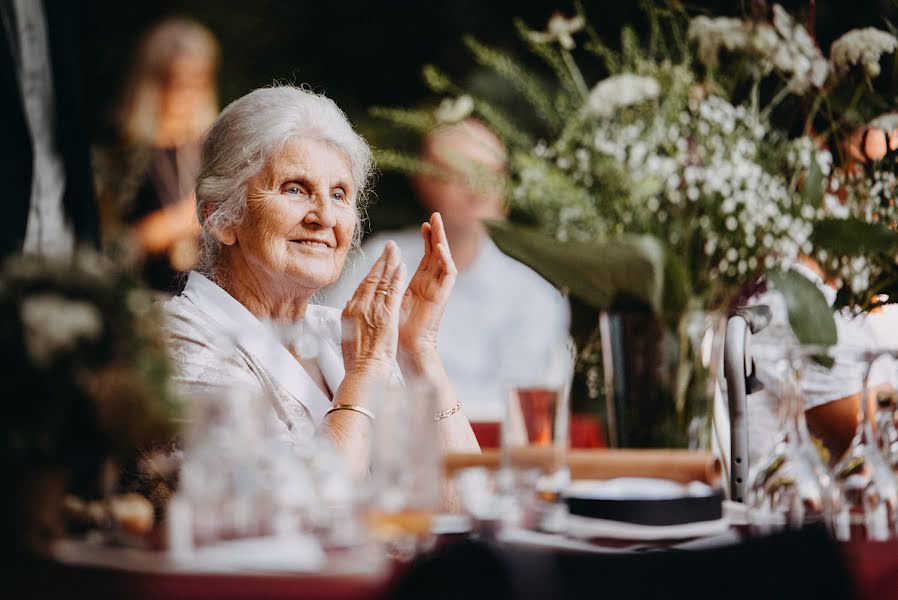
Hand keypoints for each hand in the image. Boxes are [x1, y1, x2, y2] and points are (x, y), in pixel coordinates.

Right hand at [341, 241, 405, 376]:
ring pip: (381, 281)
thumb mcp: (347, 335)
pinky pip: (392, 291)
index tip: (378, 262)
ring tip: (396, 251)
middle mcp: (359, 306)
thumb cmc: (357, 360)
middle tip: (389, 247)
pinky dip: (396, 278)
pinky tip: (402, 267)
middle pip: (371, 278)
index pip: (362, 286)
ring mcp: (372, 309)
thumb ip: (351, 320)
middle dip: (381, 261)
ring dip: (390, 264)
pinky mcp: (386, 315)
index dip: (371, 272)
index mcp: (349, 311)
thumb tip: (351, 310)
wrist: (363, 371)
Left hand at [399, 213, 457, 366]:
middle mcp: (430, 286)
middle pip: (436, 254)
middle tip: (434, 216)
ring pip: (444, 260)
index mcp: (419, 285)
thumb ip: (387, 286)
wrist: (406, 349)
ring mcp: (437, 291)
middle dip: (435, 234)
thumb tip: (377, 277)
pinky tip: (440, 247)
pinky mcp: (442, 298)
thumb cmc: (396, 330)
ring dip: (442, 241)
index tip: (423, 225)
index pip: (425, 257)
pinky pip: (448, 275)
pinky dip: (446, 260)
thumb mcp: (389, 302)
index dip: (426, 240)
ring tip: (438, 223)